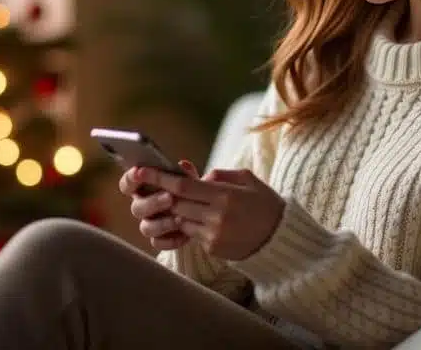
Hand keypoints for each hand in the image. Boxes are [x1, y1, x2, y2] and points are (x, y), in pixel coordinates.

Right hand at [120, 160, 198, 250]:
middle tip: (170, 198)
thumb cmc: (188, 189)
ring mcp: (150, 224)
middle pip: (136, 208)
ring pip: (146, 228)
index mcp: (143, 187)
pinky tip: (185, 235)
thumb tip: (184, 165)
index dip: (130, 178)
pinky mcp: (159, 240)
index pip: (127, 184)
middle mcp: (142, 206)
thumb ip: (184, 174)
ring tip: (180, 219)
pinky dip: (171, 240)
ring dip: (162, 223)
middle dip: (153, 203)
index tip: (138, 172)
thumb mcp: (189, 179)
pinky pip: (158, 243)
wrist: (201, 211)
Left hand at [135, 167, 284, 260]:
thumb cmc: (264, 203)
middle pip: (175, 204)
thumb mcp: (247, 179)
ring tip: (171, 200)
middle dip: (158, 194)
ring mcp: (213, 235)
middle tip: (143, 184)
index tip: (139, 171)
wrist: (281, 238)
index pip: (182, 187)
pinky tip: (192, 216)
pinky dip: (187, 223)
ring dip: (173, 210)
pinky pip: (190, 233)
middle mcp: (216, 217)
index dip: (158, 178)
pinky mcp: (213, 249)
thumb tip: (193, 175)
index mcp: (225, 196)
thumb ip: (218, 175)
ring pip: (179, 220)